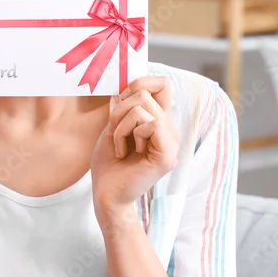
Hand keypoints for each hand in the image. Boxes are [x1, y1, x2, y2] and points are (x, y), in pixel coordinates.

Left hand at [90, 76, 178, 224]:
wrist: (106, 195)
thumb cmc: (108, 164)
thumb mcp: (113, 127)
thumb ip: (123, 107)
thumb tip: (124, 86)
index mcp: (159, 122)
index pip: (162, 84)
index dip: (142, 81)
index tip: (120, 99)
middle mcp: (169, 130)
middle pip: (146, 92)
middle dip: (120, 109)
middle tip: (114, 132)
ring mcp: (171, 143)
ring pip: (143, 107)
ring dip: (121, 125)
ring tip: (120, 146)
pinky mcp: (167, 155)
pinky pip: (150, 124)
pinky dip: (128, 135)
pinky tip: (125, 153)